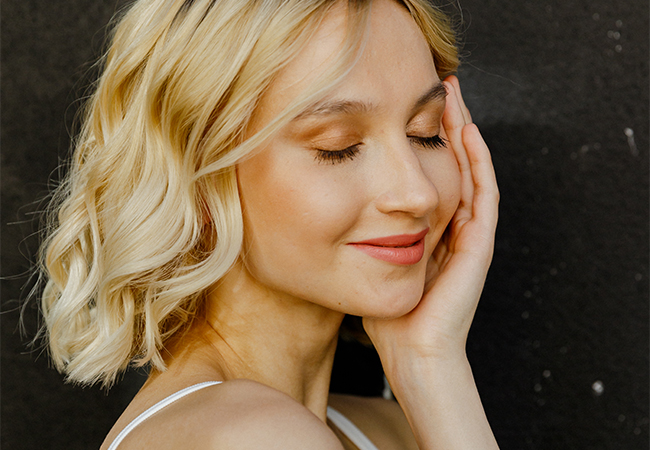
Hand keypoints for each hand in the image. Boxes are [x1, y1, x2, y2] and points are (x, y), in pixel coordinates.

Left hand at [363, 75, 498, 362]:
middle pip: (454, 161)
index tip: (407, 105)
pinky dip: (478, 162)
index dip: (423, 137)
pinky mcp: (479, 245)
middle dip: (447, 124)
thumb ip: (361, 235)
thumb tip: (331, 206)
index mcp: (430, 228)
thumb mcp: (370, 262)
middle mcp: (453, 225)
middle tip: (438, 85)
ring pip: (471, 169)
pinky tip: (467, 131)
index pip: (430, 171)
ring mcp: (469, 234)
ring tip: (453, 95)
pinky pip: (484, 194)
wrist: (411, 352)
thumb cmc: (388, 314)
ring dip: (464, 132)